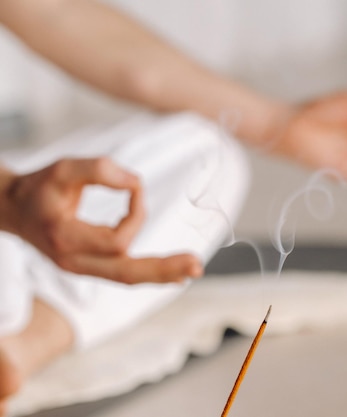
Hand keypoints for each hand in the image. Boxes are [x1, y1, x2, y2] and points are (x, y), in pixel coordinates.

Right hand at [0, 158, 201, 283]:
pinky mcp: (89, 266)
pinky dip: (148, 272)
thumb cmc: (40, 187)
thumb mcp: (65, 168)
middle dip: (163, 269)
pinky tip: (173, 274)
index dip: (135, 213)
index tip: (135, 186)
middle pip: (126, 273)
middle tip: (197, 266)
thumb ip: (100, 170)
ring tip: (192, 269)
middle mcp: (73, 262)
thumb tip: (137, 184)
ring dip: (161, 273)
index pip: (116, 239)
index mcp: (65, 239)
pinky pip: (123, 274)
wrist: (12, 209)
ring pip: (127, 277)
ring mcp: (80, 268)